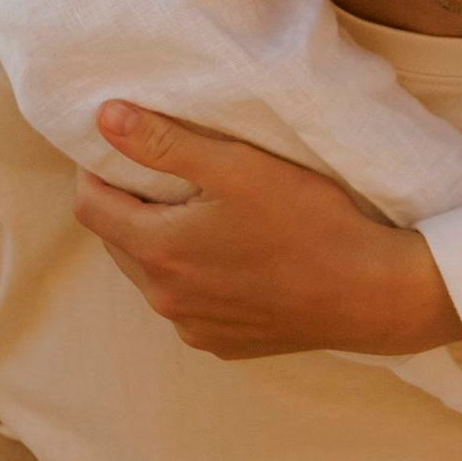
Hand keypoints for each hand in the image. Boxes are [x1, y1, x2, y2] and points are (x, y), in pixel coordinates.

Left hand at [74, 107, 461, 360]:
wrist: (371, 294)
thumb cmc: (309, 222)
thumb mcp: (237, 167)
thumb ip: (164, 142)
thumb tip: (104, 117)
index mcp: (159, 251)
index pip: (90, 207)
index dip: (98, 171)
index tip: (122, 148)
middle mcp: (165, 299)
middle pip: (120, 242)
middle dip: (132, 206)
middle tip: (171, 175)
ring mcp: (193, 327)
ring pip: (153, 276)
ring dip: (164, 243)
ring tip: (208, 214)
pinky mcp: (223, 343)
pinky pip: (188, 305)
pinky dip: (195, 278)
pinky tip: (235, 257)